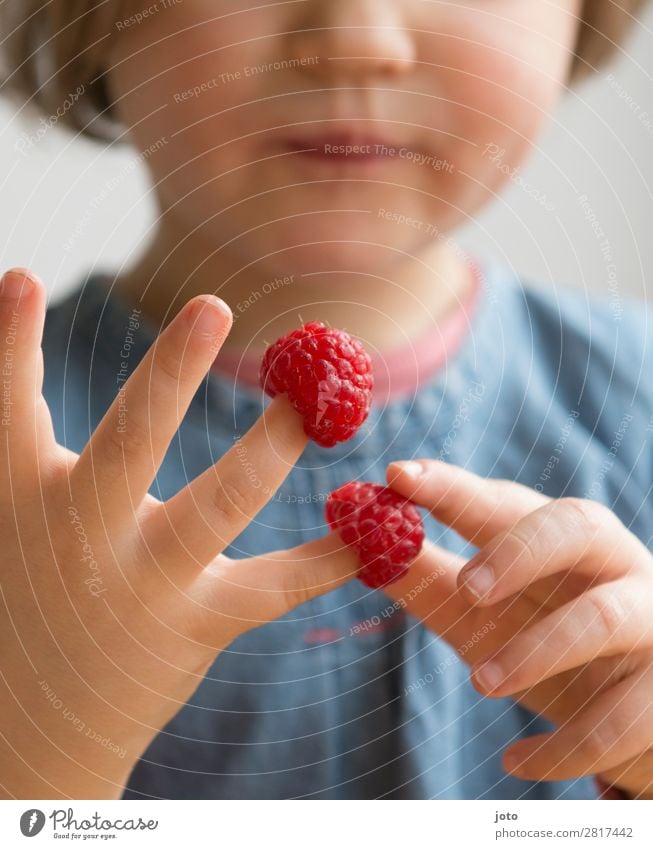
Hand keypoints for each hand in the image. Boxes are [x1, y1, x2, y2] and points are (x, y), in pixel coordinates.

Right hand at [0, 268, 357, 798]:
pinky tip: (376, 533)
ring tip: (317, 401)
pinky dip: (330, 557)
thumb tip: (14, 308)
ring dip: (272, 444)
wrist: (43, 715)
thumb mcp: (17, 509)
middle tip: (213, 305)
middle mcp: (82, 537)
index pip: (9, 410)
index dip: (11, 345)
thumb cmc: (32, 587)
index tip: (22, 275)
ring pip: (220, 502)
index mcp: (24, 499)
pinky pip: (276, 583)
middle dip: (172, 373)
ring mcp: (144, 584)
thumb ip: (27, 435)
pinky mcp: (198, 623)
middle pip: (129, 442)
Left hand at [384, 458, 652, 797]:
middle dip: (519, 549)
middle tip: (468, 584)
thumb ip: (426, 577)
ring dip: (539, 649)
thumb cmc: (548, 637)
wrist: (640, 706)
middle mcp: (611, 563)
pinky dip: (568, 745)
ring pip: (605, 618)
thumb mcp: (484, 612)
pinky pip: (626, 717)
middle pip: (577, 527)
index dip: (453, 487)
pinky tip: (516, 761)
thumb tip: (357, 546)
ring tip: (480, 682)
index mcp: (558, 537)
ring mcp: (649, 621)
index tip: (398, 475)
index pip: (506, 501)